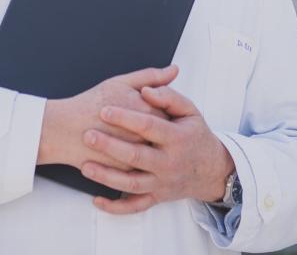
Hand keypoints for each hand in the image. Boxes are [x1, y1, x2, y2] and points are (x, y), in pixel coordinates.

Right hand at [37, 65, 177, 167]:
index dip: (163, 110)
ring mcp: (136, 155)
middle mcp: (143, 134)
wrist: (64, 130)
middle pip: (165, 133)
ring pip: (157, 152)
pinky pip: (145, 167)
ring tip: (141, 138)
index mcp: (144, 109)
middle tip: (147, 125)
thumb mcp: (120, 83)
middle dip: (161, 130)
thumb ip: (150, 76)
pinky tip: (134, 151)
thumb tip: (174, 70)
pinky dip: (143, 160)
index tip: (155, 109)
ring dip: (154, 146)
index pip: (169, 111)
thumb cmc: (91, 103)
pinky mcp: (128, 172)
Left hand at [81, 80, 236, 214]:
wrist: (211, 170)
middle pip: (136, 156)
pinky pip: (135, 207)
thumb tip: (146, 90)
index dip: (126, 118)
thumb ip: (169, 96)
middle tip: (88, 135)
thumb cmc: (195, 135)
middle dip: (110, 146)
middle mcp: (170, 163)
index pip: (149, 127)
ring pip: (132, 184)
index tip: (104, 109)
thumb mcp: (190, 111)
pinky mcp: (157, 197)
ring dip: (107, 177)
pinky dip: (115, 207)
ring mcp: (162, 183)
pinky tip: (97, 199)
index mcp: (178, 138)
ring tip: (85, 166)